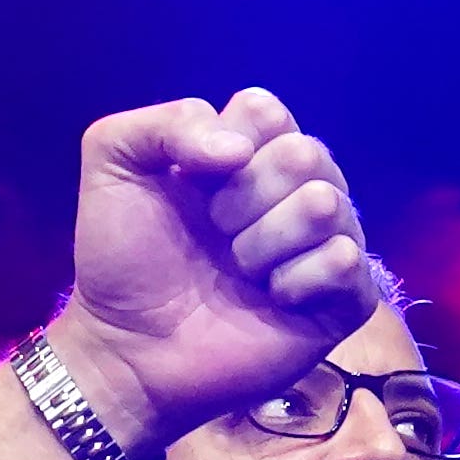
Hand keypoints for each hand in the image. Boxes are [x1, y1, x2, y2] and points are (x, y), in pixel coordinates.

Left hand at [44, 92, 376, 441]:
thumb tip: (239, 148)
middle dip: (246, 196)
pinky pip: (346, 261)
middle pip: (305, 153)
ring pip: (327, 204)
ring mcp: (321, 246)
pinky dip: (298, 280)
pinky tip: (272, 299)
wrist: (126, 349)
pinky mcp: (342, 301)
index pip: (267, 110)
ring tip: (239, 271)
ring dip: (266, 241)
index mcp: (247, 153)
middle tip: (215, 234)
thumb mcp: (113, 164)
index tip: (191, 184)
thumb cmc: (121, 260)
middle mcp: (292, 193)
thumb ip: (164, 122)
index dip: (227, 143)